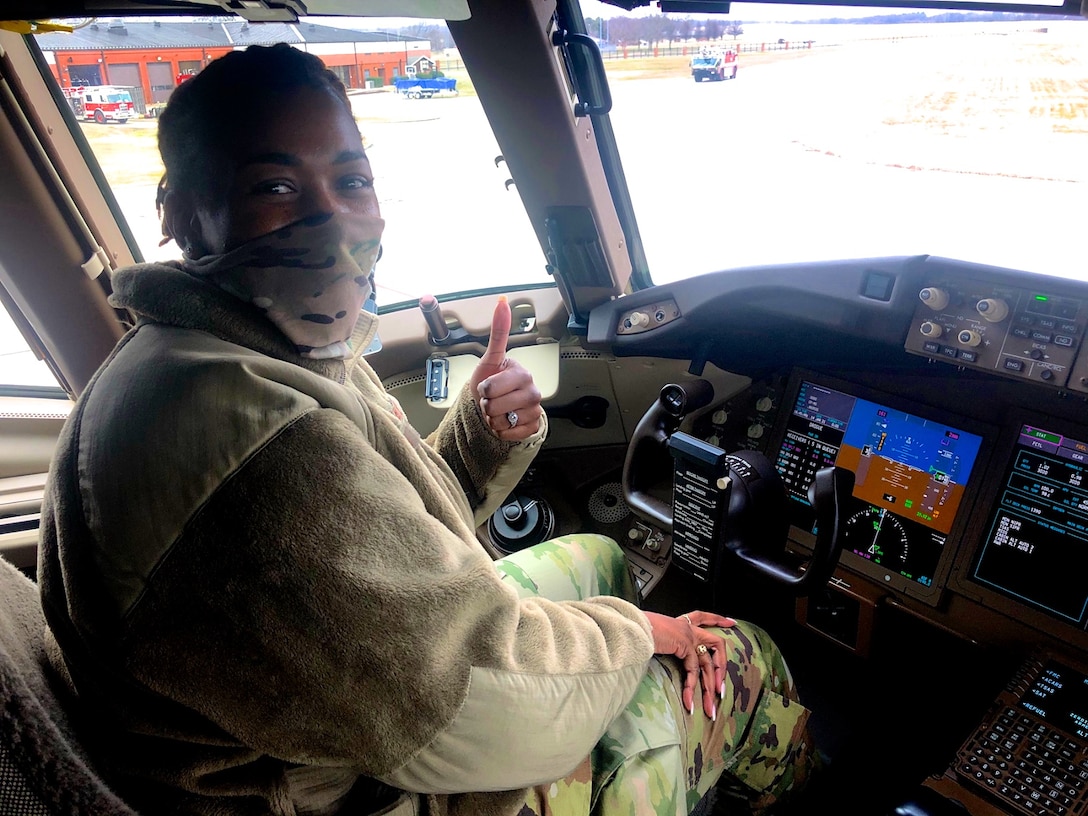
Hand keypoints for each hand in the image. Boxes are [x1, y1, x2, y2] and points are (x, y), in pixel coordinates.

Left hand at [470, 296, 541, 441]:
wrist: (499, 404)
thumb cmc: (492, 380)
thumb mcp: (491, 358)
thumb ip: (498, 332)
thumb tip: (502, 302)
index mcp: (523, 374)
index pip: (490, 388)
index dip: (483, 390)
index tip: (488, 385)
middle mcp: (533, 392)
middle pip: (494, 407)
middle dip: (487, 405)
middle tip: (492, 399)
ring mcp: (534, 411)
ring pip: (501, 422)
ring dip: (493, 419)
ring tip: (499, 410)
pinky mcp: (532, 428)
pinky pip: (509, 434)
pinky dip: (501, 431)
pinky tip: (506, 421)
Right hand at [644, 610, 734, 719]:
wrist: (630, 627)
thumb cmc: (634, 632)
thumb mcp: (651, 640)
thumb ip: (661, 647)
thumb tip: (655, 657)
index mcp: (678, 623)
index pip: (701, 616)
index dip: (717, 619)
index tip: (731, 623)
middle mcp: (686, 626)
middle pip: (716, 645)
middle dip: (721, 669)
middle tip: (721, 691)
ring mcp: (688, 634)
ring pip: (708, 664)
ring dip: (709, 687)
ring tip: (709, 707)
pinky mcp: (685, 644)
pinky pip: (693, 671)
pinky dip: (691, 689)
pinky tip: (688, 703)